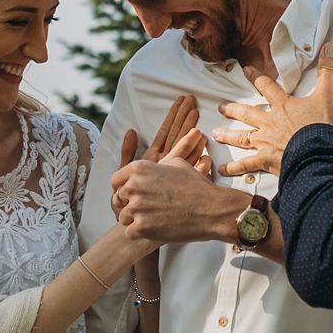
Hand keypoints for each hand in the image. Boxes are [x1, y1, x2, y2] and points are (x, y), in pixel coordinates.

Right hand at [112, 94, 209, 217]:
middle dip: (184, 118)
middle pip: (176, 138)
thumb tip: (131, 130)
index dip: (174, 117)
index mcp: (149, 162)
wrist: (136, 230)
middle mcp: (161, 169)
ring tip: (205, 121)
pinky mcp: (178, 194)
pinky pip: (193, 176)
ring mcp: (171, 181)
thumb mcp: (125, 177)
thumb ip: (127, 153)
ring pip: (186, 155)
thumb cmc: (130, 204)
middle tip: (194, 101)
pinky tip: (208, 153)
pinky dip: (201, 164)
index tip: (184, 101)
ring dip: (195, 138)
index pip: (165, 133)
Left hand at [113, 130, 241, 244]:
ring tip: (152, 219)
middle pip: (118, 199)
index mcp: (140, 169)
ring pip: (123, 217)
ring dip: (135, 220)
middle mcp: (134, 186)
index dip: (121, 188)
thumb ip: (157, 165)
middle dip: (130, 204)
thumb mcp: (176, 164)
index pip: (115, 180)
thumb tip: (153, 167)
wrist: (211, 209)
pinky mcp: (142, 227)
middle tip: (145, 208)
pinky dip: (140, 233)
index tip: (128, 195)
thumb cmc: (197, 187)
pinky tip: (153, 229)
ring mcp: (137, 208)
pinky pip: (129, 232)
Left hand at [213, 42, 332, 177]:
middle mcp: (269, 123)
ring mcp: (265, 143)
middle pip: (247, 113)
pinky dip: (234, 168)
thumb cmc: (321, 127)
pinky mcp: (266, 161)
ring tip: (216, 133)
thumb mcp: (327, 95)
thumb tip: (330, 47)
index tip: (244, 70)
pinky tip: (222, 170)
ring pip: (242, 137)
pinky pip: (246, 165)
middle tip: (222, 107)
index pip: (266, 86)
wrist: (318, 155)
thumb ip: (328, 71)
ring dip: (228, 135)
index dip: (255, 77)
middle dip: (233, 109)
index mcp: (283, 105)